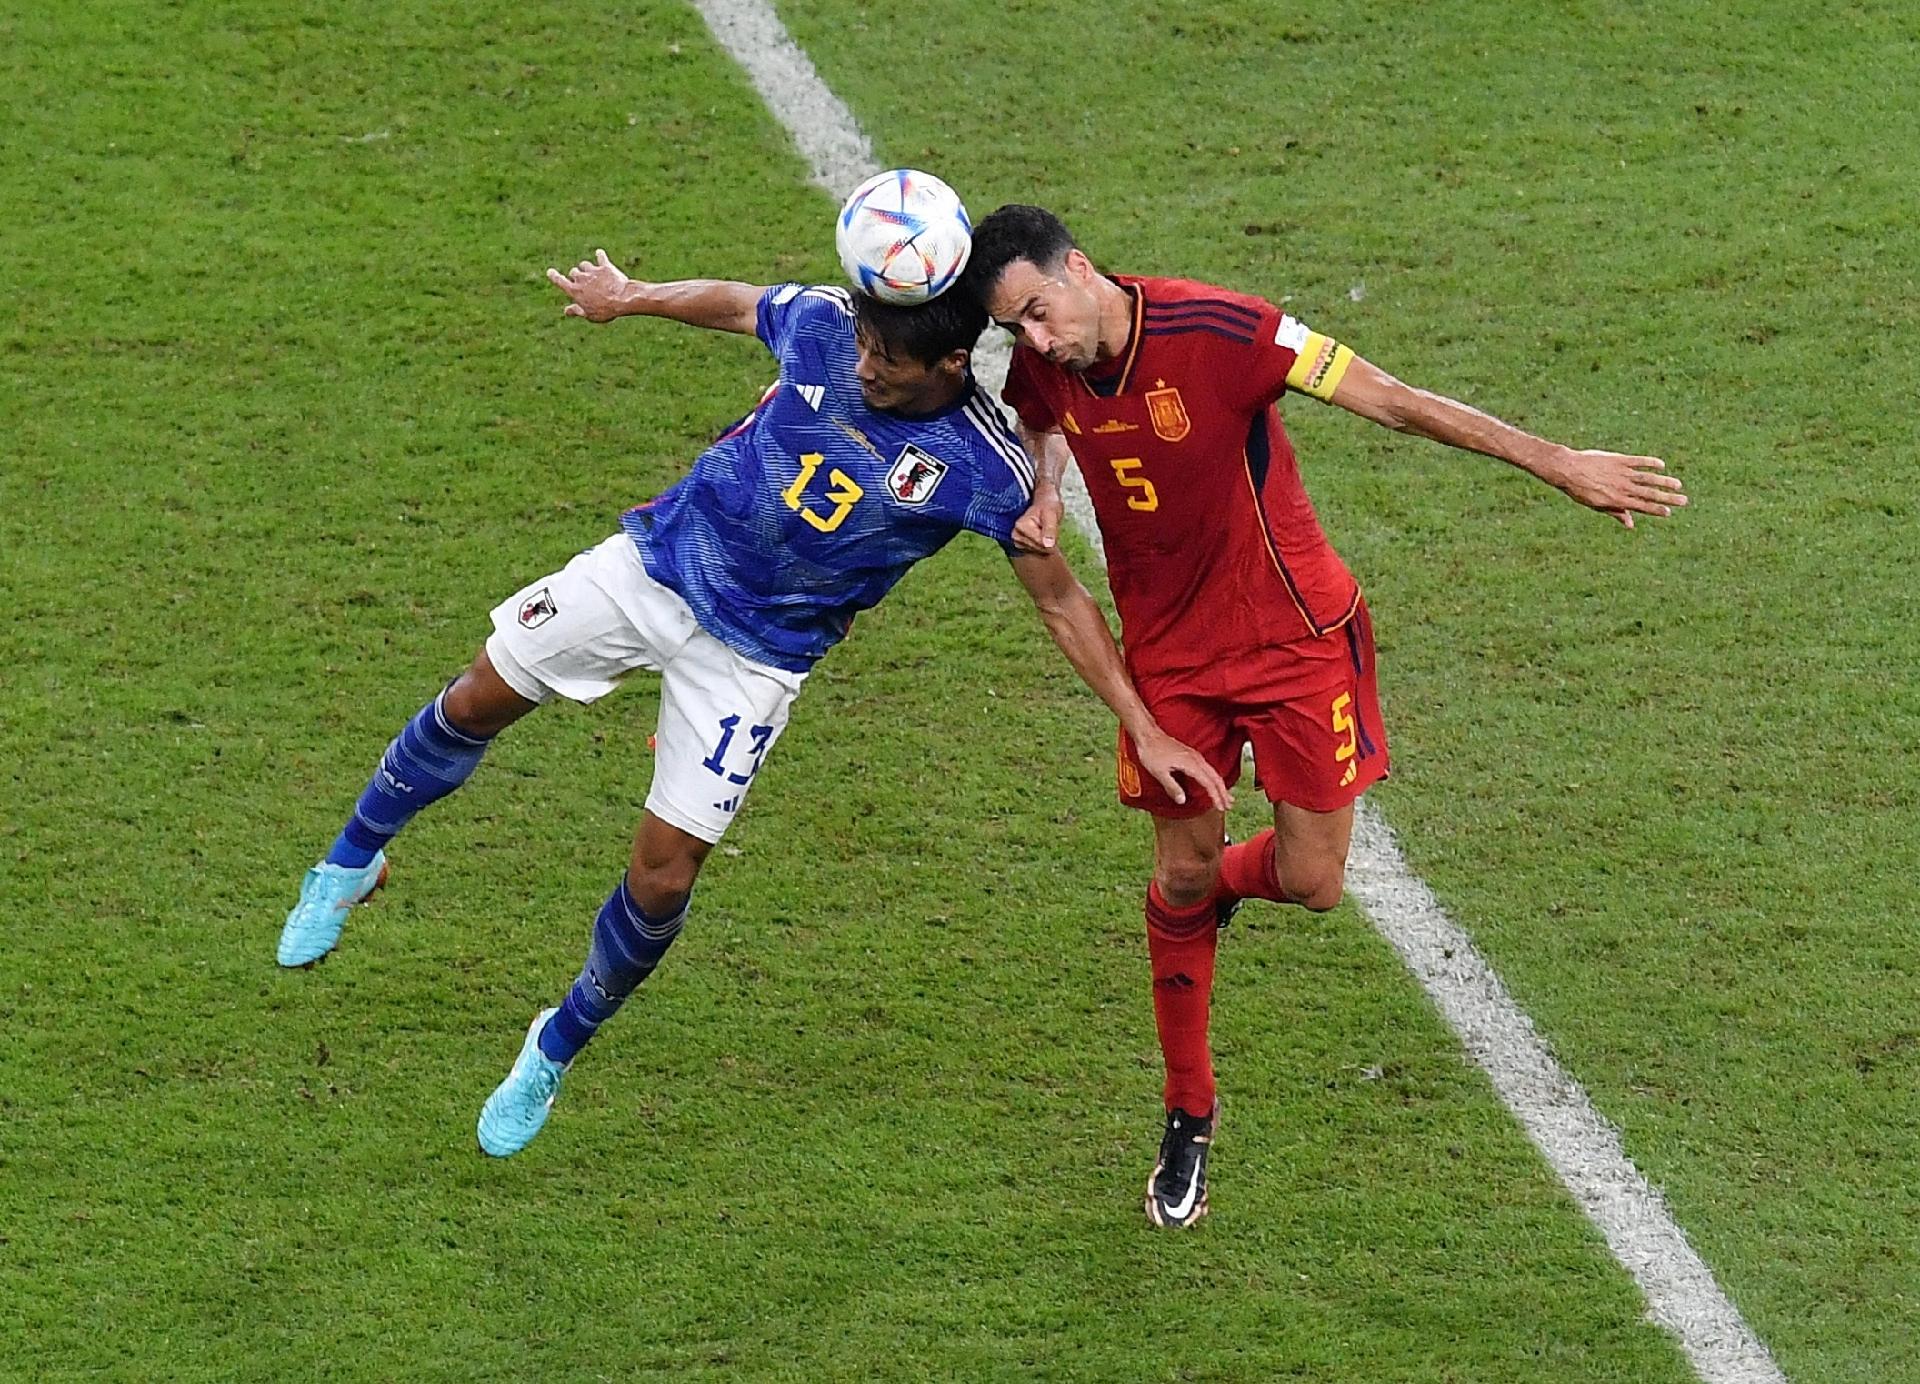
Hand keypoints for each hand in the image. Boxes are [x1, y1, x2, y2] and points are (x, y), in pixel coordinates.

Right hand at [546, 249, 633, 322]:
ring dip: (586, 268)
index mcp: (575, 291)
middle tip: (584, 284)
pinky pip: (600, 257)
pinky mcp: (605, 266)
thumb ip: (577, 311)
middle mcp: (581, 278)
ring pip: (584, 264)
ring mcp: (593, 271)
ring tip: (593, 275)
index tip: (550, 271)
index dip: (554, 276)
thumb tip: (566, 311)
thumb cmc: (605, 310)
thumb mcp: (590, 315)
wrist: (622, 299)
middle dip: (576, 276)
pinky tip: (599, 254)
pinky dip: (599, 255)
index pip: (560, 281)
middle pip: (573, 272)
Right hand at [1012, 485, 1064, 553]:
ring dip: (1047, 543)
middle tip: (1050, 527)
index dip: (1052, 538)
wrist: (1044, 504)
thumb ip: (1050, 530)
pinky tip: (1043, 536)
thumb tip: (1048, 545)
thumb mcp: (1052, 515)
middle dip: (1049, 541)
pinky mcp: (1021, 546)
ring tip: (1046, 530)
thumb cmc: (1048, 507)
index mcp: (1021, 526)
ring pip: (1040, 551)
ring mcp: (1017, 541)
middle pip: (1040, 548)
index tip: (1052, 526)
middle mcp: (1016, 535)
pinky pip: (1038, 552)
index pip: (1041, 543)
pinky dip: (1043, 546)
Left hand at [1133, 728, 1232, 811]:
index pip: (1209, 783)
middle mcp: (1196, 759)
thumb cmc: (1151, 752)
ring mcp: (1194, 755)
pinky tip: (1212, 783)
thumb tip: (1182, 801)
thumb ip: (1172, 787)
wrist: (1148, 735)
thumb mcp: (1159, 773)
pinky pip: (1207, 768)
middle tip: (1228, 805)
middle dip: (1223, 792)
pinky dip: (1213, 778)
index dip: (1216, 796)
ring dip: (1220, 785)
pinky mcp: (1191, 754)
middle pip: (1215, 777)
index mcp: (1190, 764)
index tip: (1221, 808)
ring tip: (1225, 797)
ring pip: (1213, 772)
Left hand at [1549, 448, 1687, 528]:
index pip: (1642, 507)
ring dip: (1664, 481)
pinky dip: (1650, 463)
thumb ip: (1615, 512)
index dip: (1656, 510)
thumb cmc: (1580, 490)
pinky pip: (1639, 461)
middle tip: (1683, 500)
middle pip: (1649, 494)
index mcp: (1617, 500)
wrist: (1568, 470)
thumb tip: (1631, 524)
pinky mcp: (1619, 460)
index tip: (1669, 512)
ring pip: (1648, 478)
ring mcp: (1622, 473)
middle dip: (1667, 498)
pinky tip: (1661, 465)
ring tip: (1678, 485)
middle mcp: (1623, 487)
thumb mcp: (1596, 505)